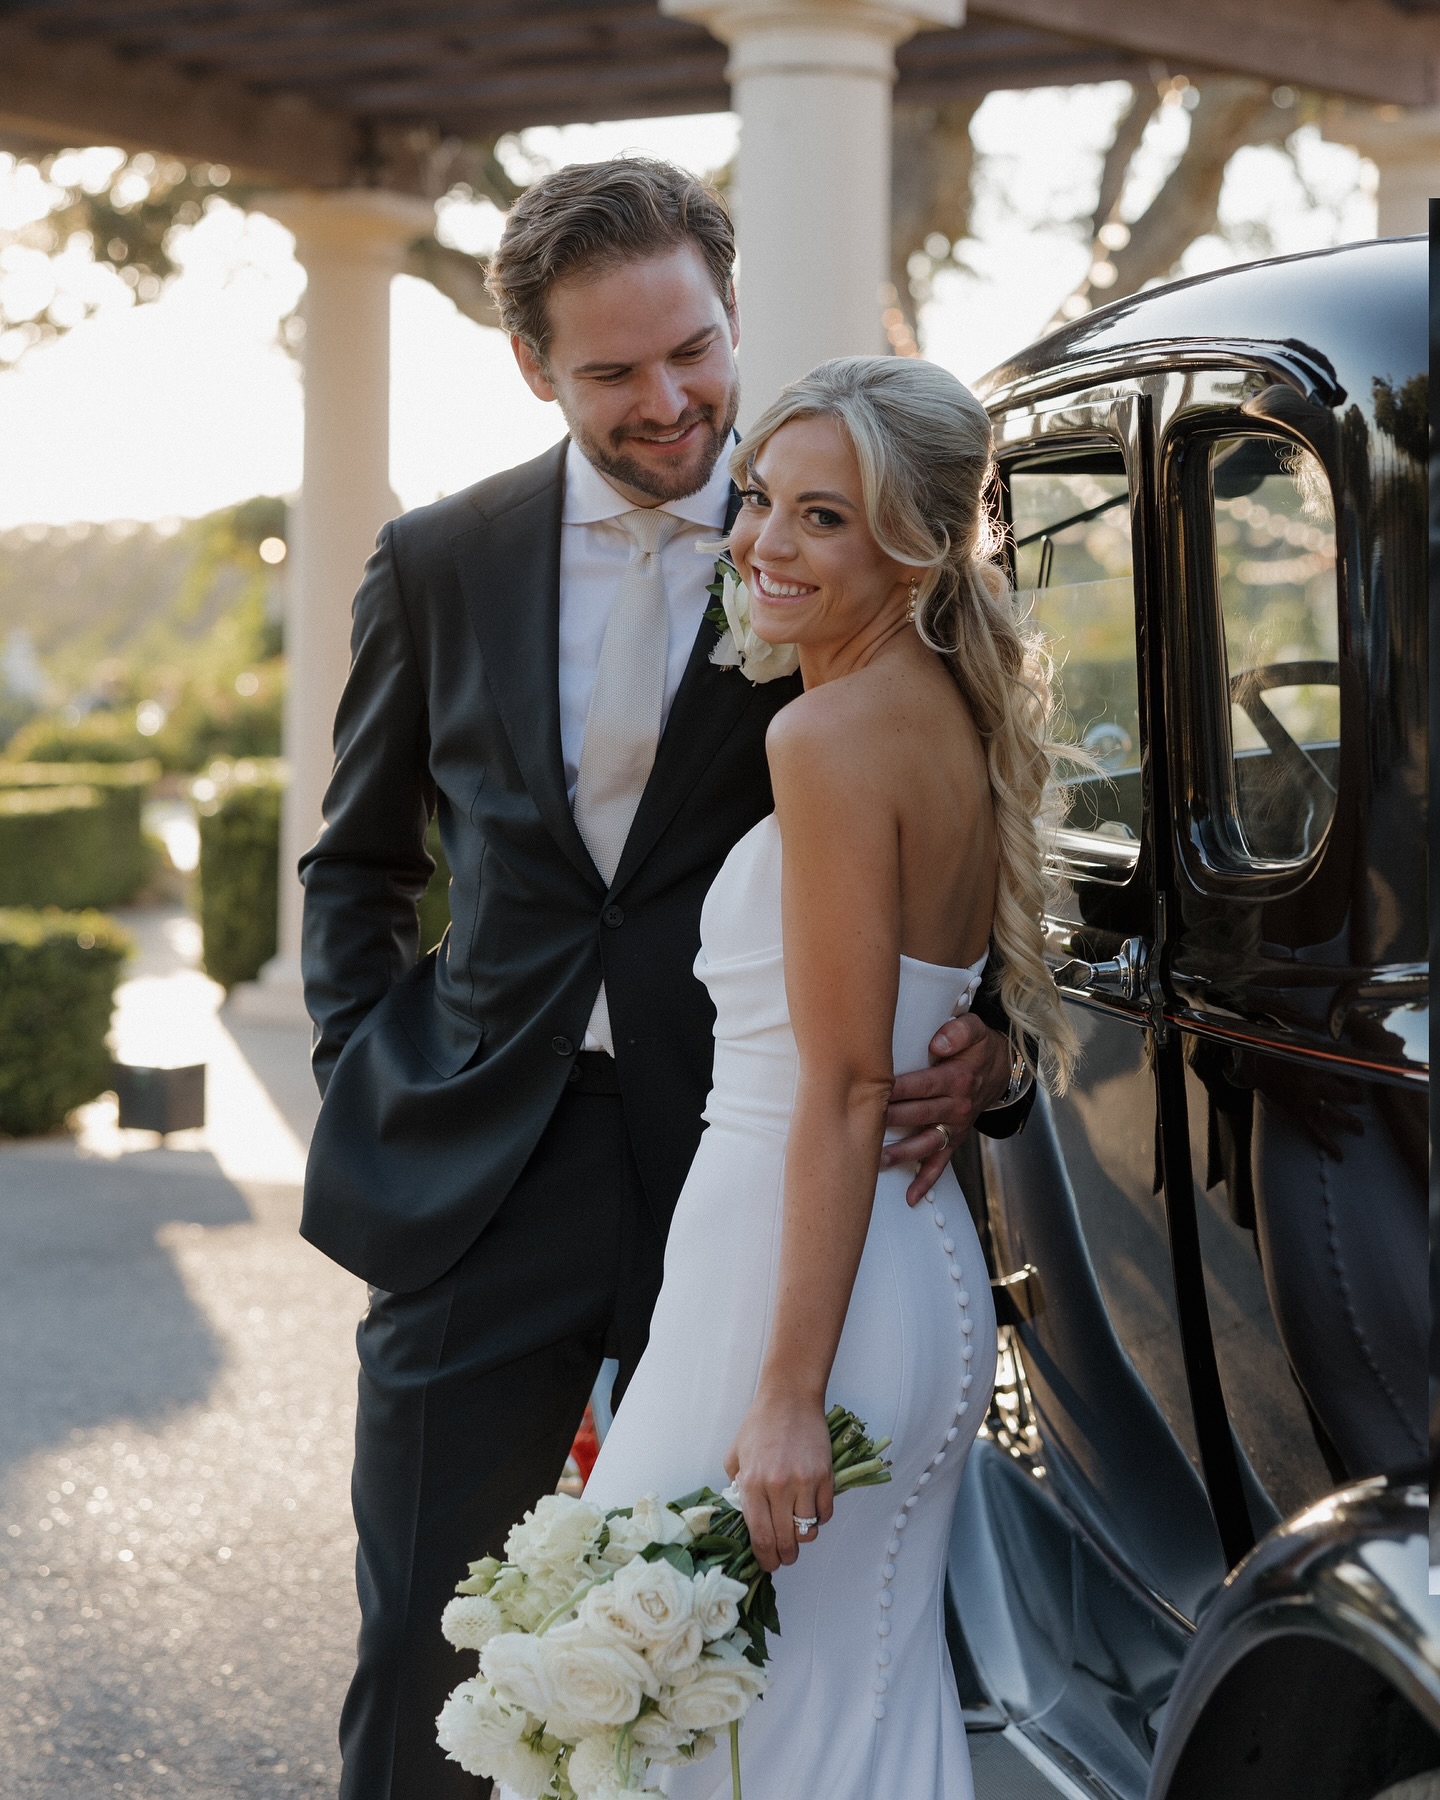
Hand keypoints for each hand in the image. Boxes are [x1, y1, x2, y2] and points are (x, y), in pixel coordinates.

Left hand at [723, 1387, 834, 1572]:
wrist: (790, 1398)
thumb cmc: (760, 1424)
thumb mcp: (735, 1456)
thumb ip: (736, 1488)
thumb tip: (744, 1516)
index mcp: (752, 1483)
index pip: (760, 1536)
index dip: (765, 1558)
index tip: (768, 1564)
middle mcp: (778, 1486)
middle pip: (785, 1540)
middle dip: (785, 1557)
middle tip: (784, 1558)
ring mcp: (804, 1482)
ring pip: (808, 1531)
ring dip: (803, 1538)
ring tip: (798, 1533)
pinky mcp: (825, 1476)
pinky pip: (825, 1513)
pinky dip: (819, 1518)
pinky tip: (811, 1511)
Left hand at [882, 1014, 1010, 1205]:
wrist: (999, 1069)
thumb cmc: (977, 1047)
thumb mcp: (975, 1029)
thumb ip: (958, 1031)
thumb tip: (938, 1043)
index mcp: (958, 1078)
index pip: (924, 1084)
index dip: (899, 1088)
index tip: (874, 1090)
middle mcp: (957, 1105)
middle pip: (921, 1114)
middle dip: (893, 1120)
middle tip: (864, 1124)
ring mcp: (955, 1126)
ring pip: (927, 1143)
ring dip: (903, 1153)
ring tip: (878, 1159)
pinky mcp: (954, 1139)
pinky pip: (941, 1163)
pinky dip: (927, 1181)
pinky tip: (910, 1196)